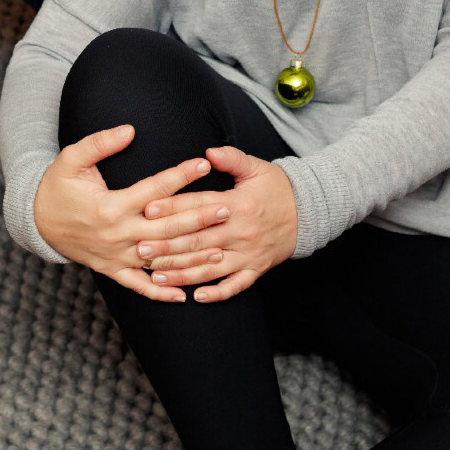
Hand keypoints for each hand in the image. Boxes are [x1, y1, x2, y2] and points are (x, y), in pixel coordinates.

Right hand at [34, 124, 228, 302]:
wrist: (36, 220)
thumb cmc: (57, 185)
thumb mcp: (72, 158)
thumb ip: (100, 143)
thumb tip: (130, 130)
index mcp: (111, 205)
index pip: (154, 189)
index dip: (180, 175)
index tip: (203, 164)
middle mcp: (118, 233)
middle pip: (166, 226)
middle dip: (198, 217)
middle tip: (226, 207)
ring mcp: (116, 255)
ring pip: (159, 258)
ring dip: (190, 255)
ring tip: (219, 249)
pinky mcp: (111, 269)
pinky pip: (139, 286)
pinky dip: (160, 293)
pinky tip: (184, 295)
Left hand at [136, 146, 297, 302]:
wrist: (310, 212)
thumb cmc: (277, 187)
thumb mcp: (256, 167)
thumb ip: (231, 159)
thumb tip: (208, 153)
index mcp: (237, 204)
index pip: (198, 207)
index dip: (172, 208)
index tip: (147, 209)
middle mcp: (240, 231)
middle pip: (198, 241)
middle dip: (167, 246)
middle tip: (140, 249)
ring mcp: (247, 253)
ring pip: (210, 267)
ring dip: (182, 273)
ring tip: (155, 276)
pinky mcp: (255, 269)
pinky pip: (235, 286)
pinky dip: (216, 293)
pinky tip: (195, 297)